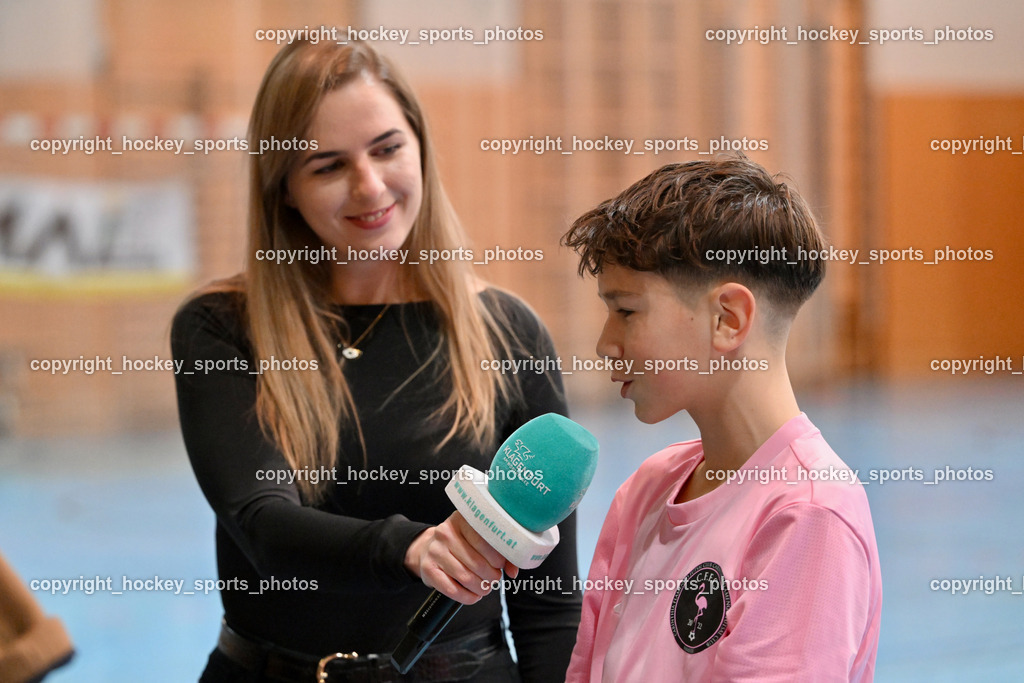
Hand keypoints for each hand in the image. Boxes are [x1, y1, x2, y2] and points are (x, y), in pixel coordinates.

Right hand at [404, 512, 518, 603]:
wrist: (428, 549)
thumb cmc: (460, 544)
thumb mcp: (478, 540)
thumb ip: (500, 553)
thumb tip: (513, 571)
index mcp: (462, 520)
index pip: (485, 541)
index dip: (498, 558)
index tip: (501, 565)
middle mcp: (446, 533)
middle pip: (477, 562)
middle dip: (492, 576)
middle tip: (495, 578)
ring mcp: (435, 551)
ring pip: (466, 577)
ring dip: (481, 588)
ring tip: (486, 587)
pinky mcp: (428, 569)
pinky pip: (452, 590)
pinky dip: (468, 597)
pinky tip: (474, 595)